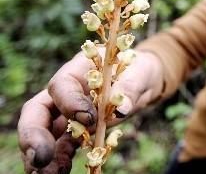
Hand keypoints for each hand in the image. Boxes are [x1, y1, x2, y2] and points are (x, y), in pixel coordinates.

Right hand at [17, 50, 162, 173]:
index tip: (88, 119)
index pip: (62, 85)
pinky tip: (61, 172)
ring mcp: (66, 114)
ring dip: (42, 156)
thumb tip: (122, 108)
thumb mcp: (140, 74)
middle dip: (33, 135)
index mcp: (77, 71)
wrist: (142, 83)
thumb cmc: (138, 72)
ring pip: (44, 134)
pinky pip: (60, 147)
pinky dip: (58, 161)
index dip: (69, 102)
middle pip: (38, 112)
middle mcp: (65, 93)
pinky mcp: (74, 132)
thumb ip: (130, 87)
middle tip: (40, 157)